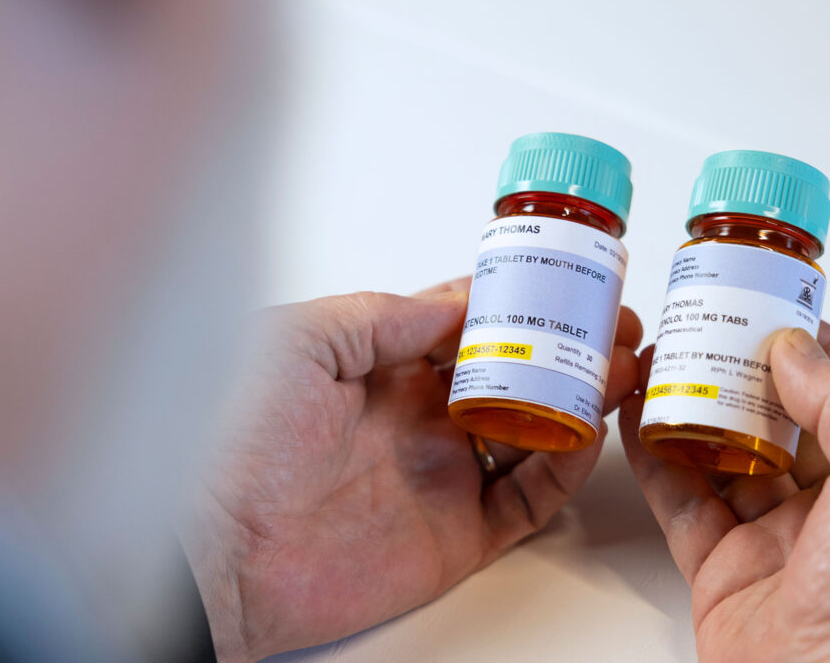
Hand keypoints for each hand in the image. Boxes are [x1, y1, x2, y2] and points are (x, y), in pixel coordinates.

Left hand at [184, 279, 642, 660]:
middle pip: (511, 375)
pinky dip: (567, 469)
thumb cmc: (231, 436)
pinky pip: (529, 500)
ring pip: (532, 433)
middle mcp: (416, 418)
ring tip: (619, 368)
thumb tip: (455, 302)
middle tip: (609, 324)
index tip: (563, 279)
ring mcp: (440, 475)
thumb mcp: (300, 339)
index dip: (517, 302)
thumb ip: (383, 316)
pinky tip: (588, 432)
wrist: (210, 550)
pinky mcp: (456, 534)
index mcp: (378, 366)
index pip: (464, 325)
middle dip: (564, 347)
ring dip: (580, 401)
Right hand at [619, 324, 829, 660]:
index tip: (774, 312)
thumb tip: (794, 350)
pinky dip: (656, 460)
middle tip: (705, 332)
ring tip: (661, 367)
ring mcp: (780, 537)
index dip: (816, 347)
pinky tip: (637, 424)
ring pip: (727, 455)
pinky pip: (683, 501)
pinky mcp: (725, 568)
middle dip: (742, 373)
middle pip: (782, 419)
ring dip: (692, 409)